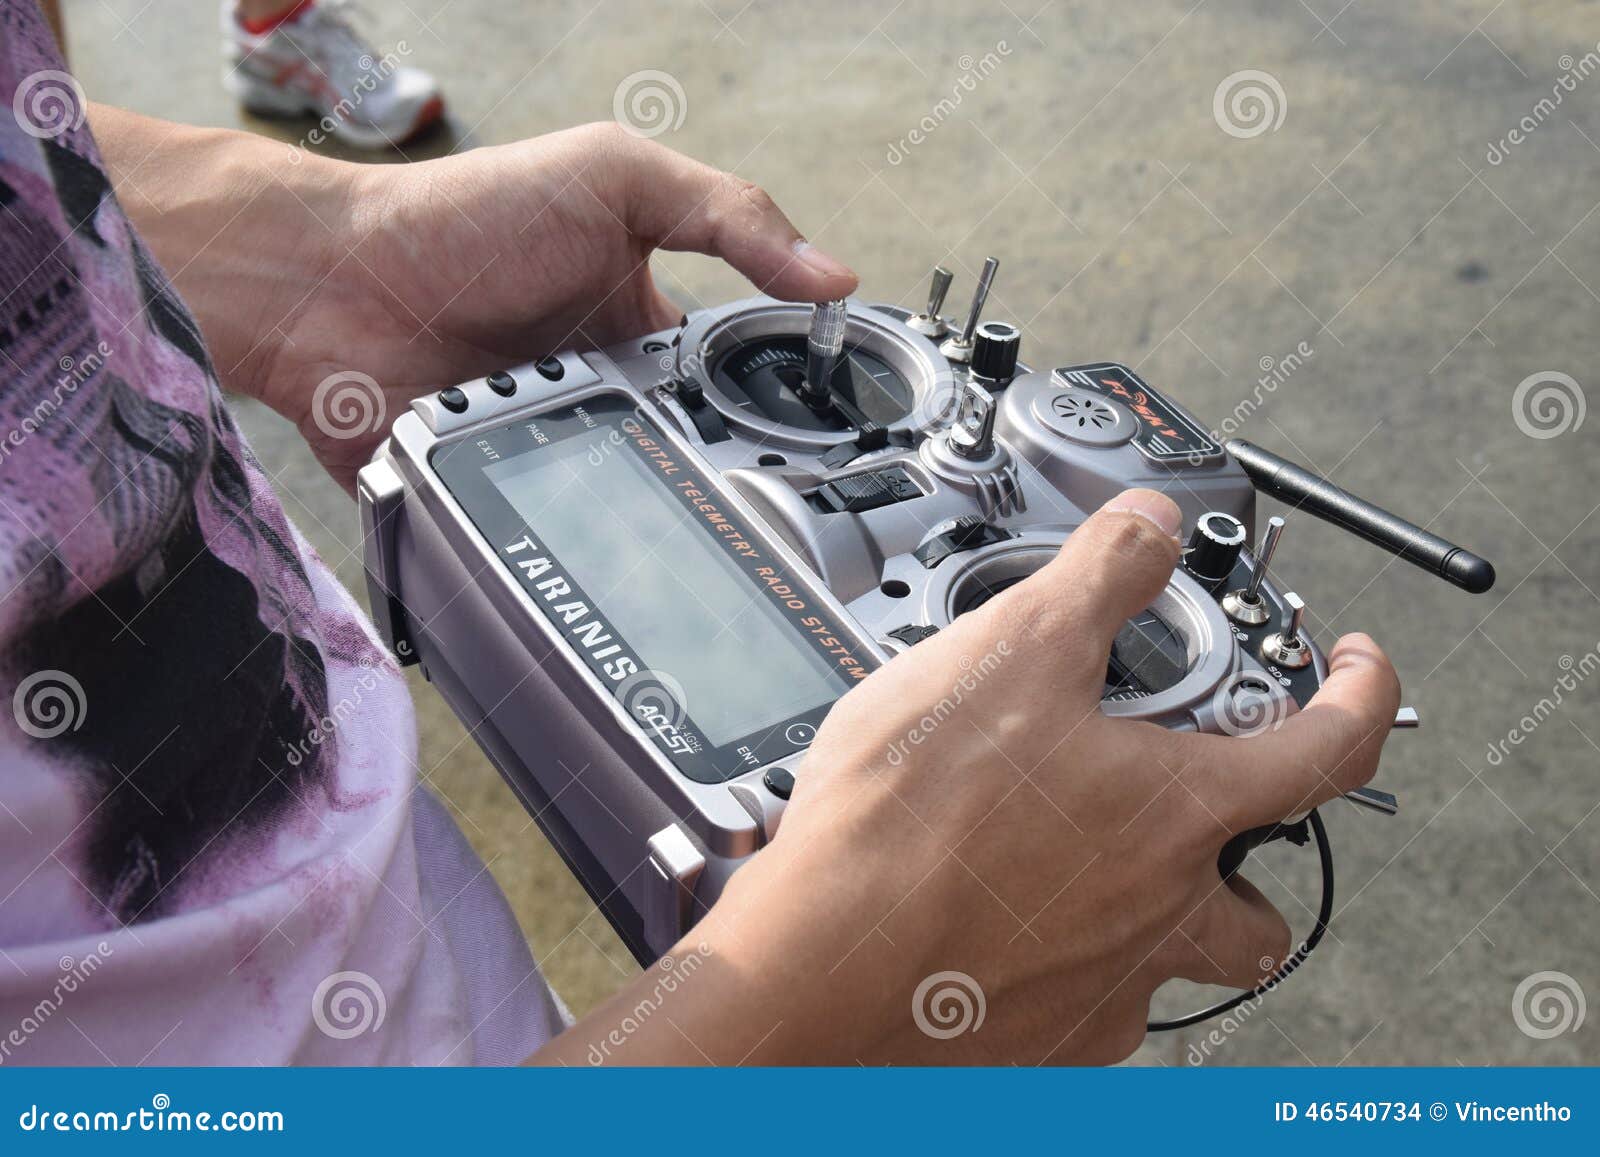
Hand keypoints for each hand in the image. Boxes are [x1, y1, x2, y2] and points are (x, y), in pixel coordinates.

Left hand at [94, 113, 854, 491]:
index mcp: (647, 331)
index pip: (739, 383)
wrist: (334, 283)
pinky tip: (617, 564)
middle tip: (773, 515)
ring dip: (664, 526)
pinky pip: (564, 545)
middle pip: (697, 465)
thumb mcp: (617, 179)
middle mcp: (609, 400)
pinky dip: (586, 555)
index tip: (838, 449)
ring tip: (704, 546)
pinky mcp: (509, 503)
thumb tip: (834, 276)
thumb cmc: (466, 216)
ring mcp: (559, 456)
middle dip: (732, 489)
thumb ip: (727, 214)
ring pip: (640, 519)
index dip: (786, 413)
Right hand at [537, 489, 1400, 1065]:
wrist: (824, 964)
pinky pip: (1089, 1004)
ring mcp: (1104, 985)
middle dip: (1251, 854)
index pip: (1332, 749)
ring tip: (1078, 858)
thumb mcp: (1012, 651)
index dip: (1363, 693)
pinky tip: (1004, 916)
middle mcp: (1161, 913)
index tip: (1355, 669)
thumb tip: (1149, 524)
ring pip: (1173, 961)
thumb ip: (1100, 575)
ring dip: (1156, 910)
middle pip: (1263, 903)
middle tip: (1193, 806)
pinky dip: (1068, 959)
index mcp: (1178, 813)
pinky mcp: (1040, 1038)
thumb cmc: (910, 826)